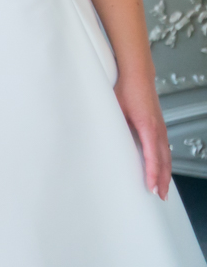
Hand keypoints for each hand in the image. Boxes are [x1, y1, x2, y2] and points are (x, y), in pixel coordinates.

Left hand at [116, 75, 171, 199]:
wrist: (137, 74)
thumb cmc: (125, 89)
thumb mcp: (115, 108)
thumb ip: (113, 125)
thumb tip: (104, 140)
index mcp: (148, 127)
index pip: (153, 156)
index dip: (153, 174)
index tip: (151, 188)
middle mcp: (158, 130)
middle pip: (164, 161)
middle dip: (163, 180)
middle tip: (160, 196)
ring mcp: (161, 128)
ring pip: (166, 156)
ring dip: (166, 173)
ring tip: (162, 188)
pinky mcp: (159, 126)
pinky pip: (164, 148)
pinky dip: (164, 161)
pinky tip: (161, 168)